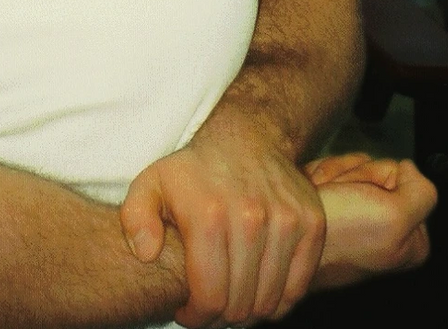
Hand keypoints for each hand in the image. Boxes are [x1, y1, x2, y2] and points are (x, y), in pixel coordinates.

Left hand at [119, 107, 325, 326]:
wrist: (246, 137)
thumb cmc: (194, 171)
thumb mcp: (151, 185)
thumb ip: (136, 219)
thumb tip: (146, 253)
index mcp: (209, 215)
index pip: (209, 297)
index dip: (196, 316)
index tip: (189, 309)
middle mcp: (251, 218)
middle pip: (240, 305)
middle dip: (221, 315)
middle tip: (211, 304)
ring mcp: (286, 220)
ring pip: (269, 301)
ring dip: (250, 310)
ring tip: (232, 297)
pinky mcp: (311, 223)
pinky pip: (297, 287)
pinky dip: (279, 300)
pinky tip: (258, 289)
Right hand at [304, 153, 436, 285]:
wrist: (288, 244)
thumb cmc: (338, 236)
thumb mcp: (394, 218)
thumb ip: (421, 191)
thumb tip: (409, 169)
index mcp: (411, 239)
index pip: (404, 177)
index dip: (381, 177)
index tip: (365, 198)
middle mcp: (388, 228)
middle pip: (378, 169)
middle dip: (355, 176)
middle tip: (342, 199)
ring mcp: (359, 217)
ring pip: (354, 167)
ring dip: (335, 175)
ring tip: (324, 198)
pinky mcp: (334, 206)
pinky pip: (332, 170)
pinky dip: (321, 175)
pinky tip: (315, 193)